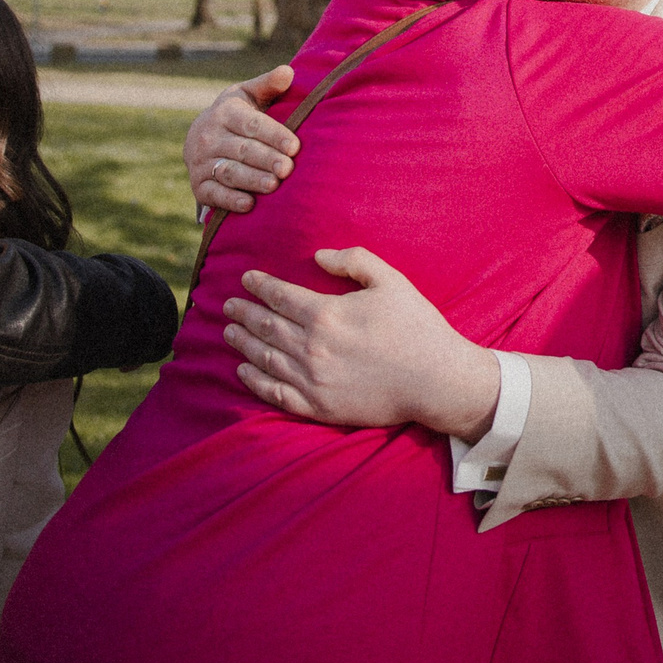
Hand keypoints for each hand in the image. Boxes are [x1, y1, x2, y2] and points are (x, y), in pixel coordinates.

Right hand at [184, 65, 298, 215]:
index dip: (273, 135)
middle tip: (288, 169)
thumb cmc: (238, 114)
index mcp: (225, 112)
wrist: (200, 136)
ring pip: (229, 172)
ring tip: (273, 186)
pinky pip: (213, 194)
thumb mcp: (249, 95)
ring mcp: (201, 162)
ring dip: (251, 180)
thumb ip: (268, 84)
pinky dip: (230, 200)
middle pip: (242, 150)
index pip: (252, 124)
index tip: (294, 146)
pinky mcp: (199, 185)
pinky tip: (249, 205)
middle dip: (266, 160)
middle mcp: (209, 137)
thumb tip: (288, 72)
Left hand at [221, 247, 501, 440]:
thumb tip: (318, 255)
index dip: (259, 285)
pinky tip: (243, 370)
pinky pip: (275, 393)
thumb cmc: (416, 326)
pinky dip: (254, 381)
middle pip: (265, 326)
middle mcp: (311, 347)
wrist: (435, 380)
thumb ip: (353, 261)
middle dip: (243, 313)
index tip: (246, 279)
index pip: (279, 296)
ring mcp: (312, 379)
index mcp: (326, 314)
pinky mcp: (318, 406)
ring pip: (264, 358)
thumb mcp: (390, 281)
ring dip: (242, 343)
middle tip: (227, 305)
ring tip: (228, 332)